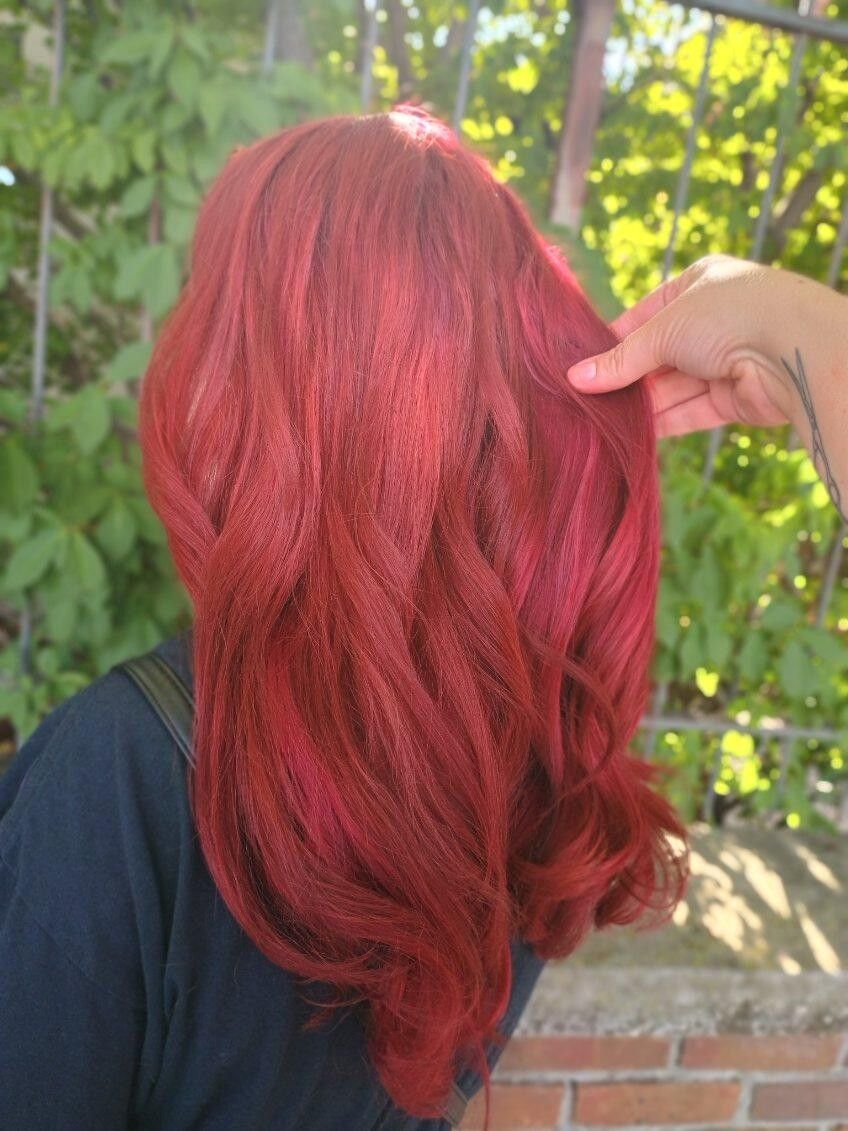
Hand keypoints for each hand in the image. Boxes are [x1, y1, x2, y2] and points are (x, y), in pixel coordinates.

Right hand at [567, 254, 800, 436]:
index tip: (582, 365)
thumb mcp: (663, 330)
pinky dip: (663, 422)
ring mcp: (726, 360)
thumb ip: (621, 360)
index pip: (645, 315)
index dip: (614, 341)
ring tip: (600, 421)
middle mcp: (714, 320)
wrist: (793, 348)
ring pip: (672, 387)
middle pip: (658, 355)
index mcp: (699, 284)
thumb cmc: (728, 315)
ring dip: (641, 404)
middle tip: (585, 399)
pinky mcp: (736, 398)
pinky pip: (690, 411)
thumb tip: (577, 379)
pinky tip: (630, 433)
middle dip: (625, 378)